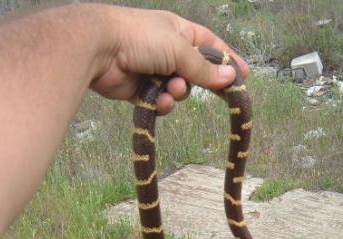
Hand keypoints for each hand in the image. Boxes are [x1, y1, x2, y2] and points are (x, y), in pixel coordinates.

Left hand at [90, 6, 249, 114]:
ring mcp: (153, 70)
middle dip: (200, 82)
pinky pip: (160, 101)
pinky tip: (157, 100)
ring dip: (177, 93)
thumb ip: (204, 69)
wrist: (99, 48)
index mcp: (179, 31)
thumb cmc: (140, 38)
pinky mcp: (140, 90)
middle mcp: (167, 50)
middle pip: (196, 72)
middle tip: (218, 94)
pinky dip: (161, 103)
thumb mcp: (179, 50)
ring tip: (170, 89)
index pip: (211, 45)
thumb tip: (230, 78)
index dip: (228, 60)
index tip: (243, 76)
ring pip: (178, 90)